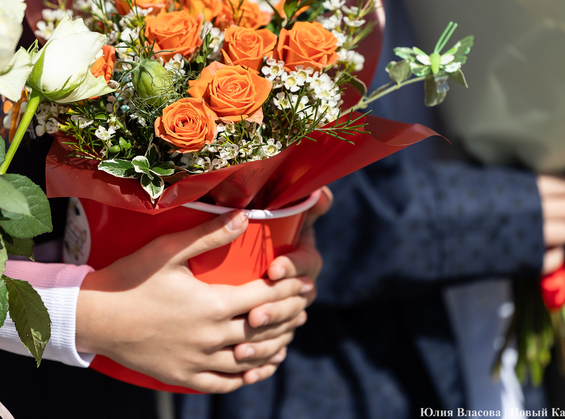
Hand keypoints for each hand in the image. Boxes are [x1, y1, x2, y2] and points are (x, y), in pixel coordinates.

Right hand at [76, 210, 314, 392]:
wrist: (95, 318)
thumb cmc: (131, 278)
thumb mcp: (169, 251)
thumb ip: (209, 234)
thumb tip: (245, 214)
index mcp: (212, 305)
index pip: (265, 297)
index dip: (288, 289)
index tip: (303, 281)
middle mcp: (211, 337)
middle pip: (264, 329)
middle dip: (288, 316)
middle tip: (304, 307)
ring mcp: (198, 361)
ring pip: (249, 359)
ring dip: (274, 347)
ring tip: (289, 336)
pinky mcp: (183, 376)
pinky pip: (224, 383)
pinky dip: (247, 376)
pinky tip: (257, 368)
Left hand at [232, 187, 331, 381]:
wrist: (241, 262)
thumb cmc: (260, 229)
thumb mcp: (271, 210)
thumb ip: (296, 200)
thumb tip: (323, 193)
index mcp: (303, 258)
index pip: (306, 264)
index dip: (293, 267)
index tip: (273, 269)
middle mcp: (300, 288)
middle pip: (295, 303)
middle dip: (276, 309)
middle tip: (253, 315)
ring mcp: (288, 313)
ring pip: (285, 331)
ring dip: (268, 340)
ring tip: (242, 347)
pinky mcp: (273, 333)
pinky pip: (273, 352)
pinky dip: (263, 363)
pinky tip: (247, 371)